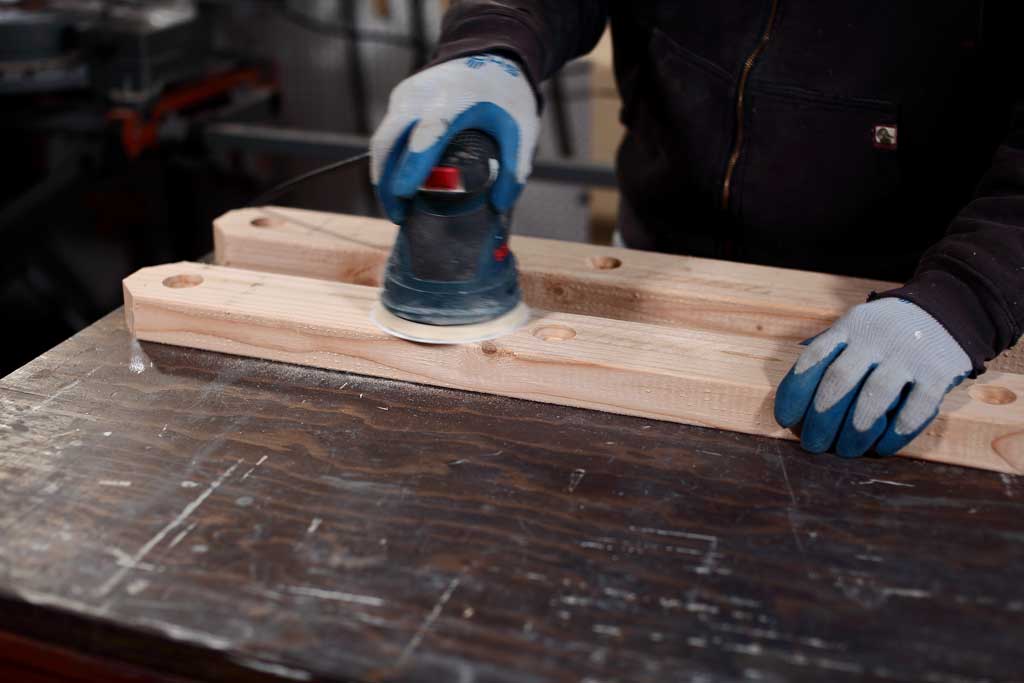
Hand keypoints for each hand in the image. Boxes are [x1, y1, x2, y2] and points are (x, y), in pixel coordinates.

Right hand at [370, 54, 540, 222]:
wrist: (488, 49)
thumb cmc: (505, 93)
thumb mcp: (521, 128)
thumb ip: (514, 168)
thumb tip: (499, 206)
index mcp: (452, 105)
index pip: (424, 139)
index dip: (411, 169)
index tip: (402, 196)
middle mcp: (420, 98)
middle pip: (388, 144)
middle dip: (386, 184)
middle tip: (399, 216)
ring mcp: (405, 96)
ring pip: (382, 141)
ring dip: (383, 175)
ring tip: (398, 207)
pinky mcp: (400, 97)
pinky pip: (388, 132)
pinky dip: (389, 159)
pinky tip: (400, 180)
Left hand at [774, 298, 971, 456]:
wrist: (947, 309)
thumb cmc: (886, 330)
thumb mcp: (855, 327)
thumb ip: (829, 353)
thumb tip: (794, 393)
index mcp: (850, 327)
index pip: (813, 359)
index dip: (794, 391)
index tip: (784, 420)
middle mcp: (876, 338)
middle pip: (839, 381)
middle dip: (821, 418)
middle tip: (812, 445)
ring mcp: (908, 354)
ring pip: (875, 396)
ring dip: (855, 430)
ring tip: (844, 451)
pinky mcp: (938, 372)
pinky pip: (916, 408)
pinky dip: (897, 433)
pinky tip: (882, 448)